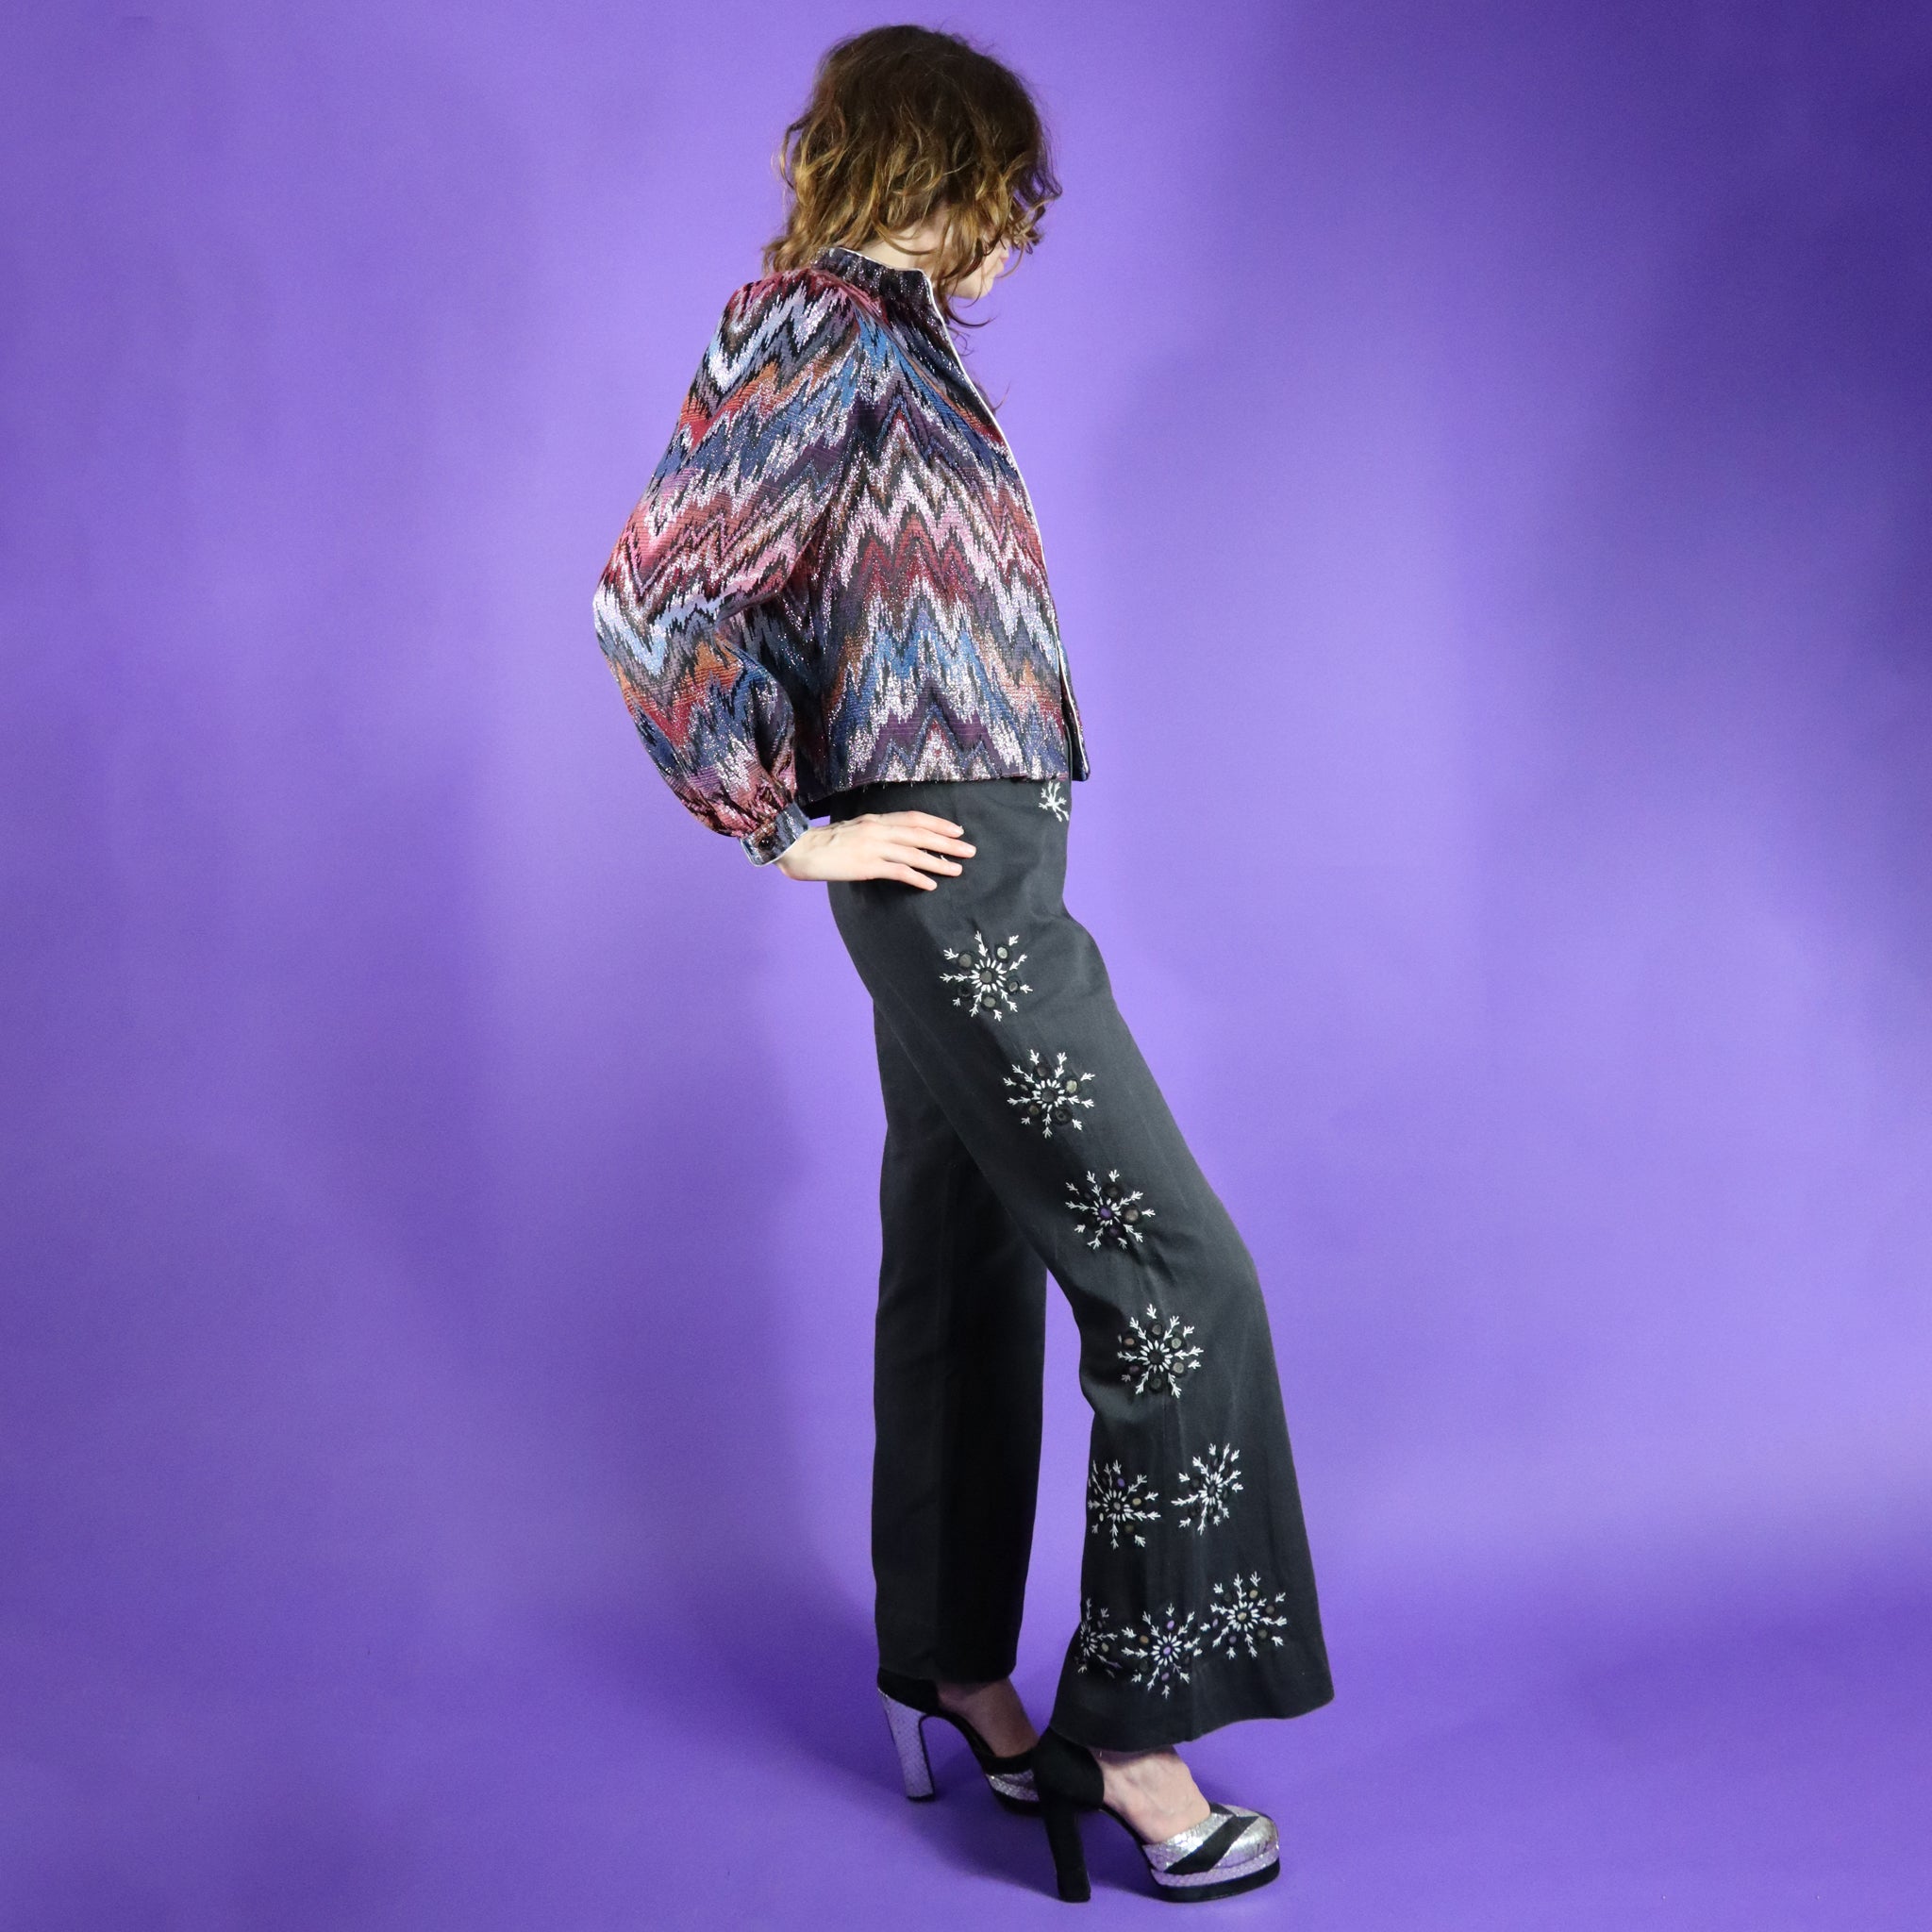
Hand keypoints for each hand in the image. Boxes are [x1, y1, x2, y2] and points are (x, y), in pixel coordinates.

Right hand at [776, 811, 974, 888]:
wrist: (798, 848)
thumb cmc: (823, 843)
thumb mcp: (852, 831)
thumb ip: (873, 833)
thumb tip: (892, 842)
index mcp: (875, 819)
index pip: (914, 818)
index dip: (938, 824)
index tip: (957, 830)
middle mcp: (878, 829)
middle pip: (920, 834)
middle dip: (947, 842)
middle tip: (969, 850)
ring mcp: (873, 847)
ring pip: (914, 852)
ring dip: (938, 862)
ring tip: (957, 869)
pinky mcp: (867, 865)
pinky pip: (898, 871)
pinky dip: (917, 877)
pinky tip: (930, 884)